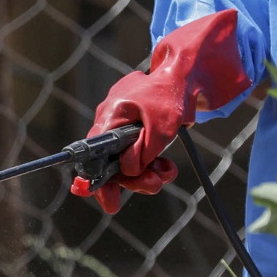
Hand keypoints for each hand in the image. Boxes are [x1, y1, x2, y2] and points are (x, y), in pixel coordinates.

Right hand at [72, 10, 250, 213]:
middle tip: (155, 184)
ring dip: (146, 173)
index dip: (96, 182)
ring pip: (125, 161)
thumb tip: (128, 171)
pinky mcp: (133, 128)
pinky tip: (166, 165)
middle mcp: (110, 122)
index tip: (108, 201)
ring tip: (166, 172)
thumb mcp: (161, 128)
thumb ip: (142, 152)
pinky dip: (151, 163)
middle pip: (110, 163)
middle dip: (133, 179)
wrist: (183, 75)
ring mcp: (120, 125)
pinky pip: (136, 153)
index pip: (93, 156)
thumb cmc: (170, 96)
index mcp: (110, 118)